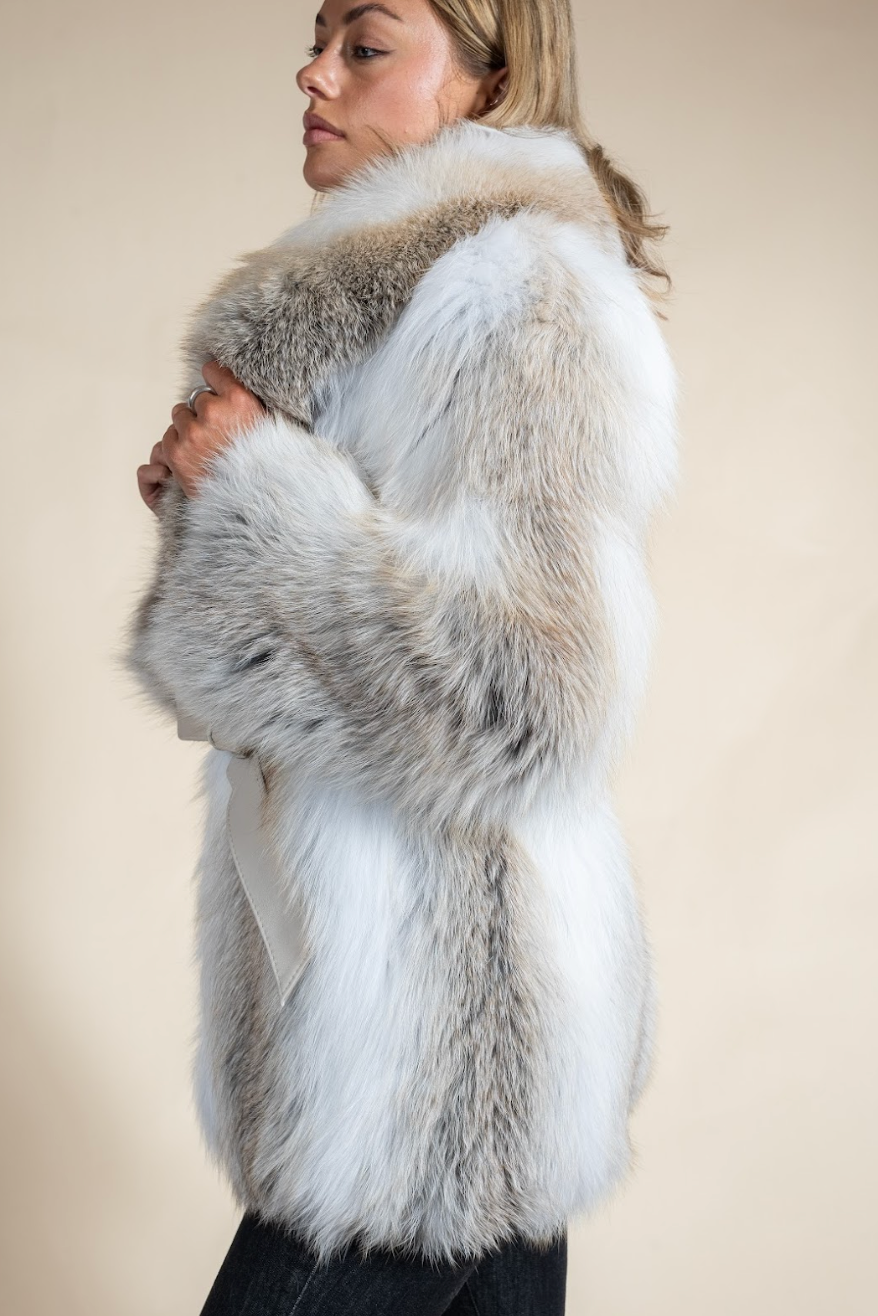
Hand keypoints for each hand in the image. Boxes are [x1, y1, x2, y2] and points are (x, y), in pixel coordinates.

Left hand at [138, 360, 266, 509]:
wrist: (256, 505)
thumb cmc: (265, 467)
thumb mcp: (270, 427)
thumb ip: (245, 403)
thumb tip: (222, 381)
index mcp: (241, 399)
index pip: (213, 370)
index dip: (215, 383)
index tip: (218, 393)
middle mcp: (214, 411)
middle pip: (197, 398)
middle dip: (205, 414)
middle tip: (221, 437)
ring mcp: (193, 432)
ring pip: (179, 416)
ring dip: (190, 430)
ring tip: (209, 451)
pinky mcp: (177, 451)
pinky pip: (169, 437)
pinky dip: (179, 447)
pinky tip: (197, 461)